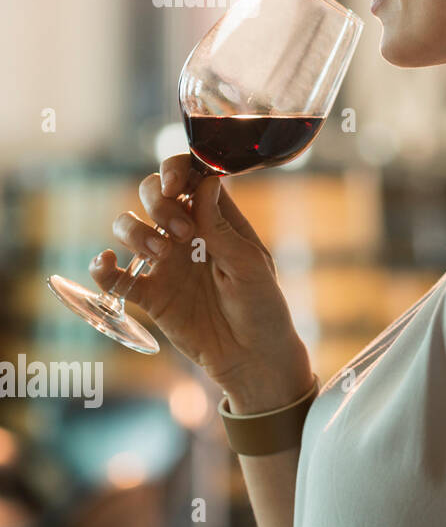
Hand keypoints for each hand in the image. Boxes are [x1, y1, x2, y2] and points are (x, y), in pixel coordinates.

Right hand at [89, 153, 310, 402]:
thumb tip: (206, 181)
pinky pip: (114, 277)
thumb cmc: (262, 305)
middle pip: (152, 193)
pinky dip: (102, 268)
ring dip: (135, 231)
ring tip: (160, 255)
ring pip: (128, 226)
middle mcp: (186, 233)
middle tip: (180, 231)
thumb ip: (222, 227)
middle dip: (157, 201)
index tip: (176, 186)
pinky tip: (107, 264)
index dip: (175, 171)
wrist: (252, 356)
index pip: (189, 178)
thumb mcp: (250, 265)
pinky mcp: (149, 293)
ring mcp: (164, 261)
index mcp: (216, 219)